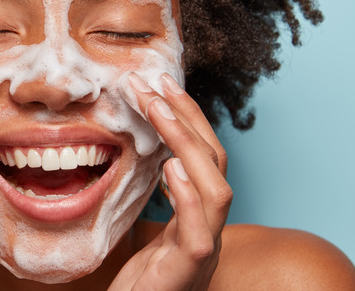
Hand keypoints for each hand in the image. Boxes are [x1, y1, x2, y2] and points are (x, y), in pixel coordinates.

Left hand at [109, 73, 231, 290]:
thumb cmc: (137, 281)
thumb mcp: (145, 228)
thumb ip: (152, 195)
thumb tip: (139, 151)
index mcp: (197, 215)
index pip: (204, 156)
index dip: (187, 118)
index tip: (160, 84)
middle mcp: (208, 228)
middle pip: (215, 162)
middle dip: (187, 118)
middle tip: (155, 84)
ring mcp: (203, 250)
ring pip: (217, 191)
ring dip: (187, 144)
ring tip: (158, 111)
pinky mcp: (188, 272)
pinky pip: (199, 232)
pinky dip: (188, 196)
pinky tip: (170, 168)